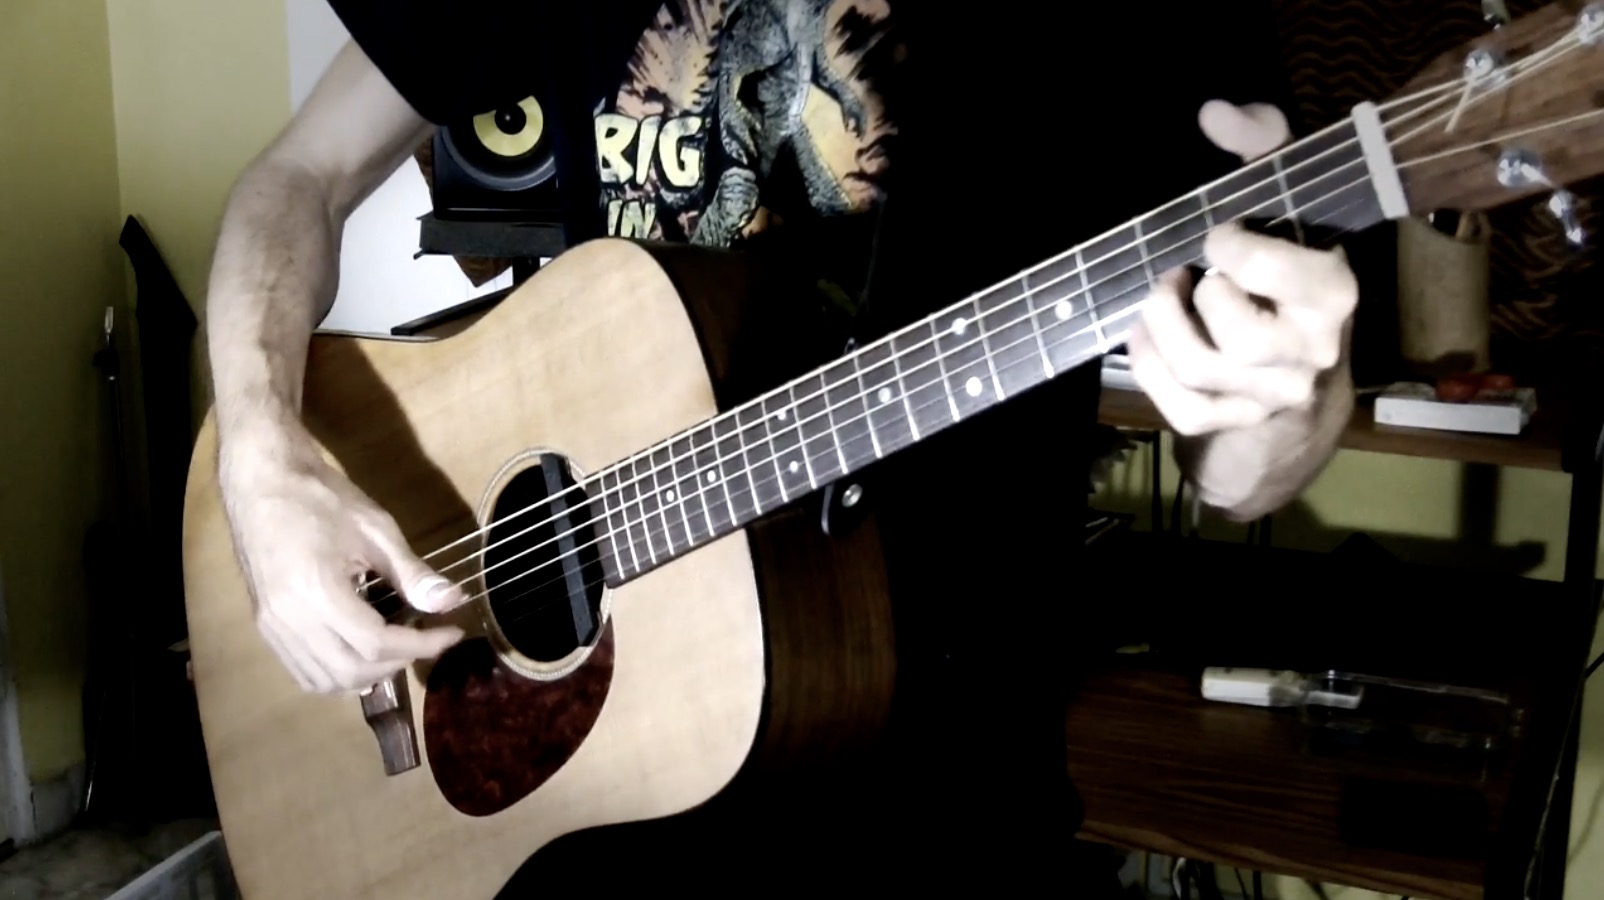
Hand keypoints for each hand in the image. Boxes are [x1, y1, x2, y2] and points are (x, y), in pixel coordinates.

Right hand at [219, 427, 466, 693]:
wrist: (261, 480)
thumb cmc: (320, 498)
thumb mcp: (375, 530)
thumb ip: (412, 573)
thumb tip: (453, 602)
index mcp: (316, 591)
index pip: (376, 644)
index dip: (421, 646)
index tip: (452, 633)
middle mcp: (288, 620)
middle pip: (351, 672)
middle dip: (397, 664)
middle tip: (424, 640)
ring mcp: (271, 627)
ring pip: (324, 681)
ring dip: (367, 676)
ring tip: (395, 648)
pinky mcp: (264, 626)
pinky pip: (302, 671)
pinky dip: (337, 674)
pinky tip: (360, 652)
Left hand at [1127, 100, 1357, 436]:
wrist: (1301, 364)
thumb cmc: (1286, 265)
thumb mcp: (1284, 196)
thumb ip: (1262, 144)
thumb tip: (1214, 112)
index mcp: (1333, 292)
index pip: (1277, 272)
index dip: (1231, 248)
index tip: (1218, 237)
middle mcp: (1312, 350)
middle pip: (1240, 335)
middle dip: (1194, 298)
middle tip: (1184, 275)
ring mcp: (1274, 394)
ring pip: (1199, 368)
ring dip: (1159, 326)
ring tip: (1158, 298)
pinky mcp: (1237, 422)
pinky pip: (1181, 407)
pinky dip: (1149, 367)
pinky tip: (1146, 336)